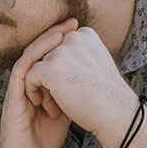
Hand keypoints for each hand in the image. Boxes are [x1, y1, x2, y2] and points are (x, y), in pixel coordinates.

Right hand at [0, 18, 77, 147]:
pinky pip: (21, 72)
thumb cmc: (42, 141)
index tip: (81, 30)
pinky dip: (34, 60)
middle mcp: (27, 83)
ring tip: (62, 32)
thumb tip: (92, 81)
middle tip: (74, 22)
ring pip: (29, 56)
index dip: (64, 41)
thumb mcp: (64, 112)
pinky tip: (46, 53)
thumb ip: (72, 95)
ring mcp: (18, 88)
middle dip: (56, 34)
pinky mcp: (12, 97)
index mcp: (39, 85)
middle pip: (39, 50)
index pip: (50, 56)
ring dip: (45, 42)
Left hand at [23, 26, 137, 141]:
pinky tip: (46, 106)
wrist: (116, 113)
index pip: (59, 48)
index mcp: (86, 35)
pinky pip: (30, 76)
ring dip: (42, 86)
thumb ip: (79, 57)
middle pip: (46, 56)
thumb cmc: (107, 97)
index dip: (60, 69)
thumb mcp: (95, 67)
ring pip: (37, 66)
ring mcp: (61, 52)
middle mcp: (73, 37)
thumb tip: (61, 63)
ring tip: (55, 105)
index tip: (70, 88)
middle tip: (60, 98)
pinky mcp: (50, 67)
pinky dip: (34, 92)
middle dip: (49, 77)